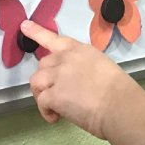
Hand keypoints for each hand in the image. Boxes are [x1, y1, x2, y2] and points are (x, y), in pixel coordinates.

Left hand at [23, 20, 134, 139]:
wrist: (119, 105)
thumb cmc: (120, 92)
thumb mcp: (102, 68)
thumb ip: (84, 69)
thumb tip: (77, 83)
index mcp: (81, 51)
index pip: (54, 39)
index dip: (37, 32)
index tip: (24, 26)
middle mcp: (67, 59)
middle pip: (43, 64)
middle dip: (47, 79)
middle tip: (58, 94)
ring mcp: (58, 75)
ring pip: (36, 81)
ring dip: (42, 94)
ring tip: (53, 107)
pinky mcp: (53, 94)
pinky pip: (41, 102)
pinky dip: (46, 112)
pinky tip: (56, 118)